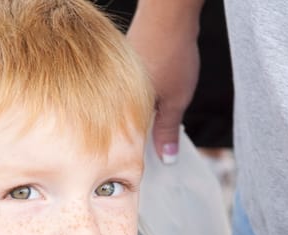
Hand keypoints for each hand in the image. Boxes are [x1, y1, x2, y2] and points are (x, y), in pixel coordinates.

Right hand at [127, 0, 203, 162]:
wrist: (169, 12)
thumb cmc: (171, 51)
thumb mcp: (176, 100)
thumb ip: (168, 131)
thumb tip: (166, 159)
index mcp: (120, 106)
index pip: (124, 141)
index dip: (137, 154)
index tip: (149, 166)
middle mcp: (111, 93)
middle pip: (121, 125)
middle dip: (137, 137)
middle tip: (154, 147)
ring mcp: (115, 77)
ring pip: (124, 107)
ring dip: (138, 115)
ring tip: (157, 114)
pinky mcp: (122, 64)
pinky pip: (127, 90)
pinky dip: (138, 97)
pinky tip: (154, 91)